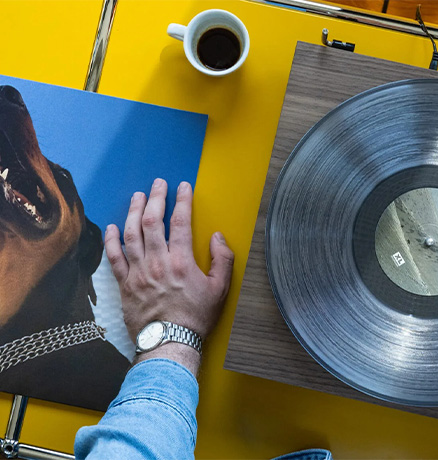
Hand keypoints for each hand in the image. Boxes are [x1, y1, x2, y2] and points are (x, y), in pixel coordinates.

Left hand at [104, 179, 233, 374]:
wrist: (170, 343)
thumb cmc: (196, 317)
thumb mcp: (221, 289)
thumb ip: (222, 260)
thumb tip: (217, 237)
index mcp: (182, 262)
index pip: (181, 222)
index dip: (182, 201)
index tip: (183, 187)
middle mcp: (157, 262)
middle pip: (152, 222)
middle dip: (156, 198)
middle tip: (158, 184)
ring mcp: (138, 273)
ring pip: (131, 234)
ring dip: (133, 212)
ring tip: (137, 197)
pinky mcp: (125, 285)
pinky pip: (114, 258)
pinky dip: (112, 240)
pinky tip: (112, 226)